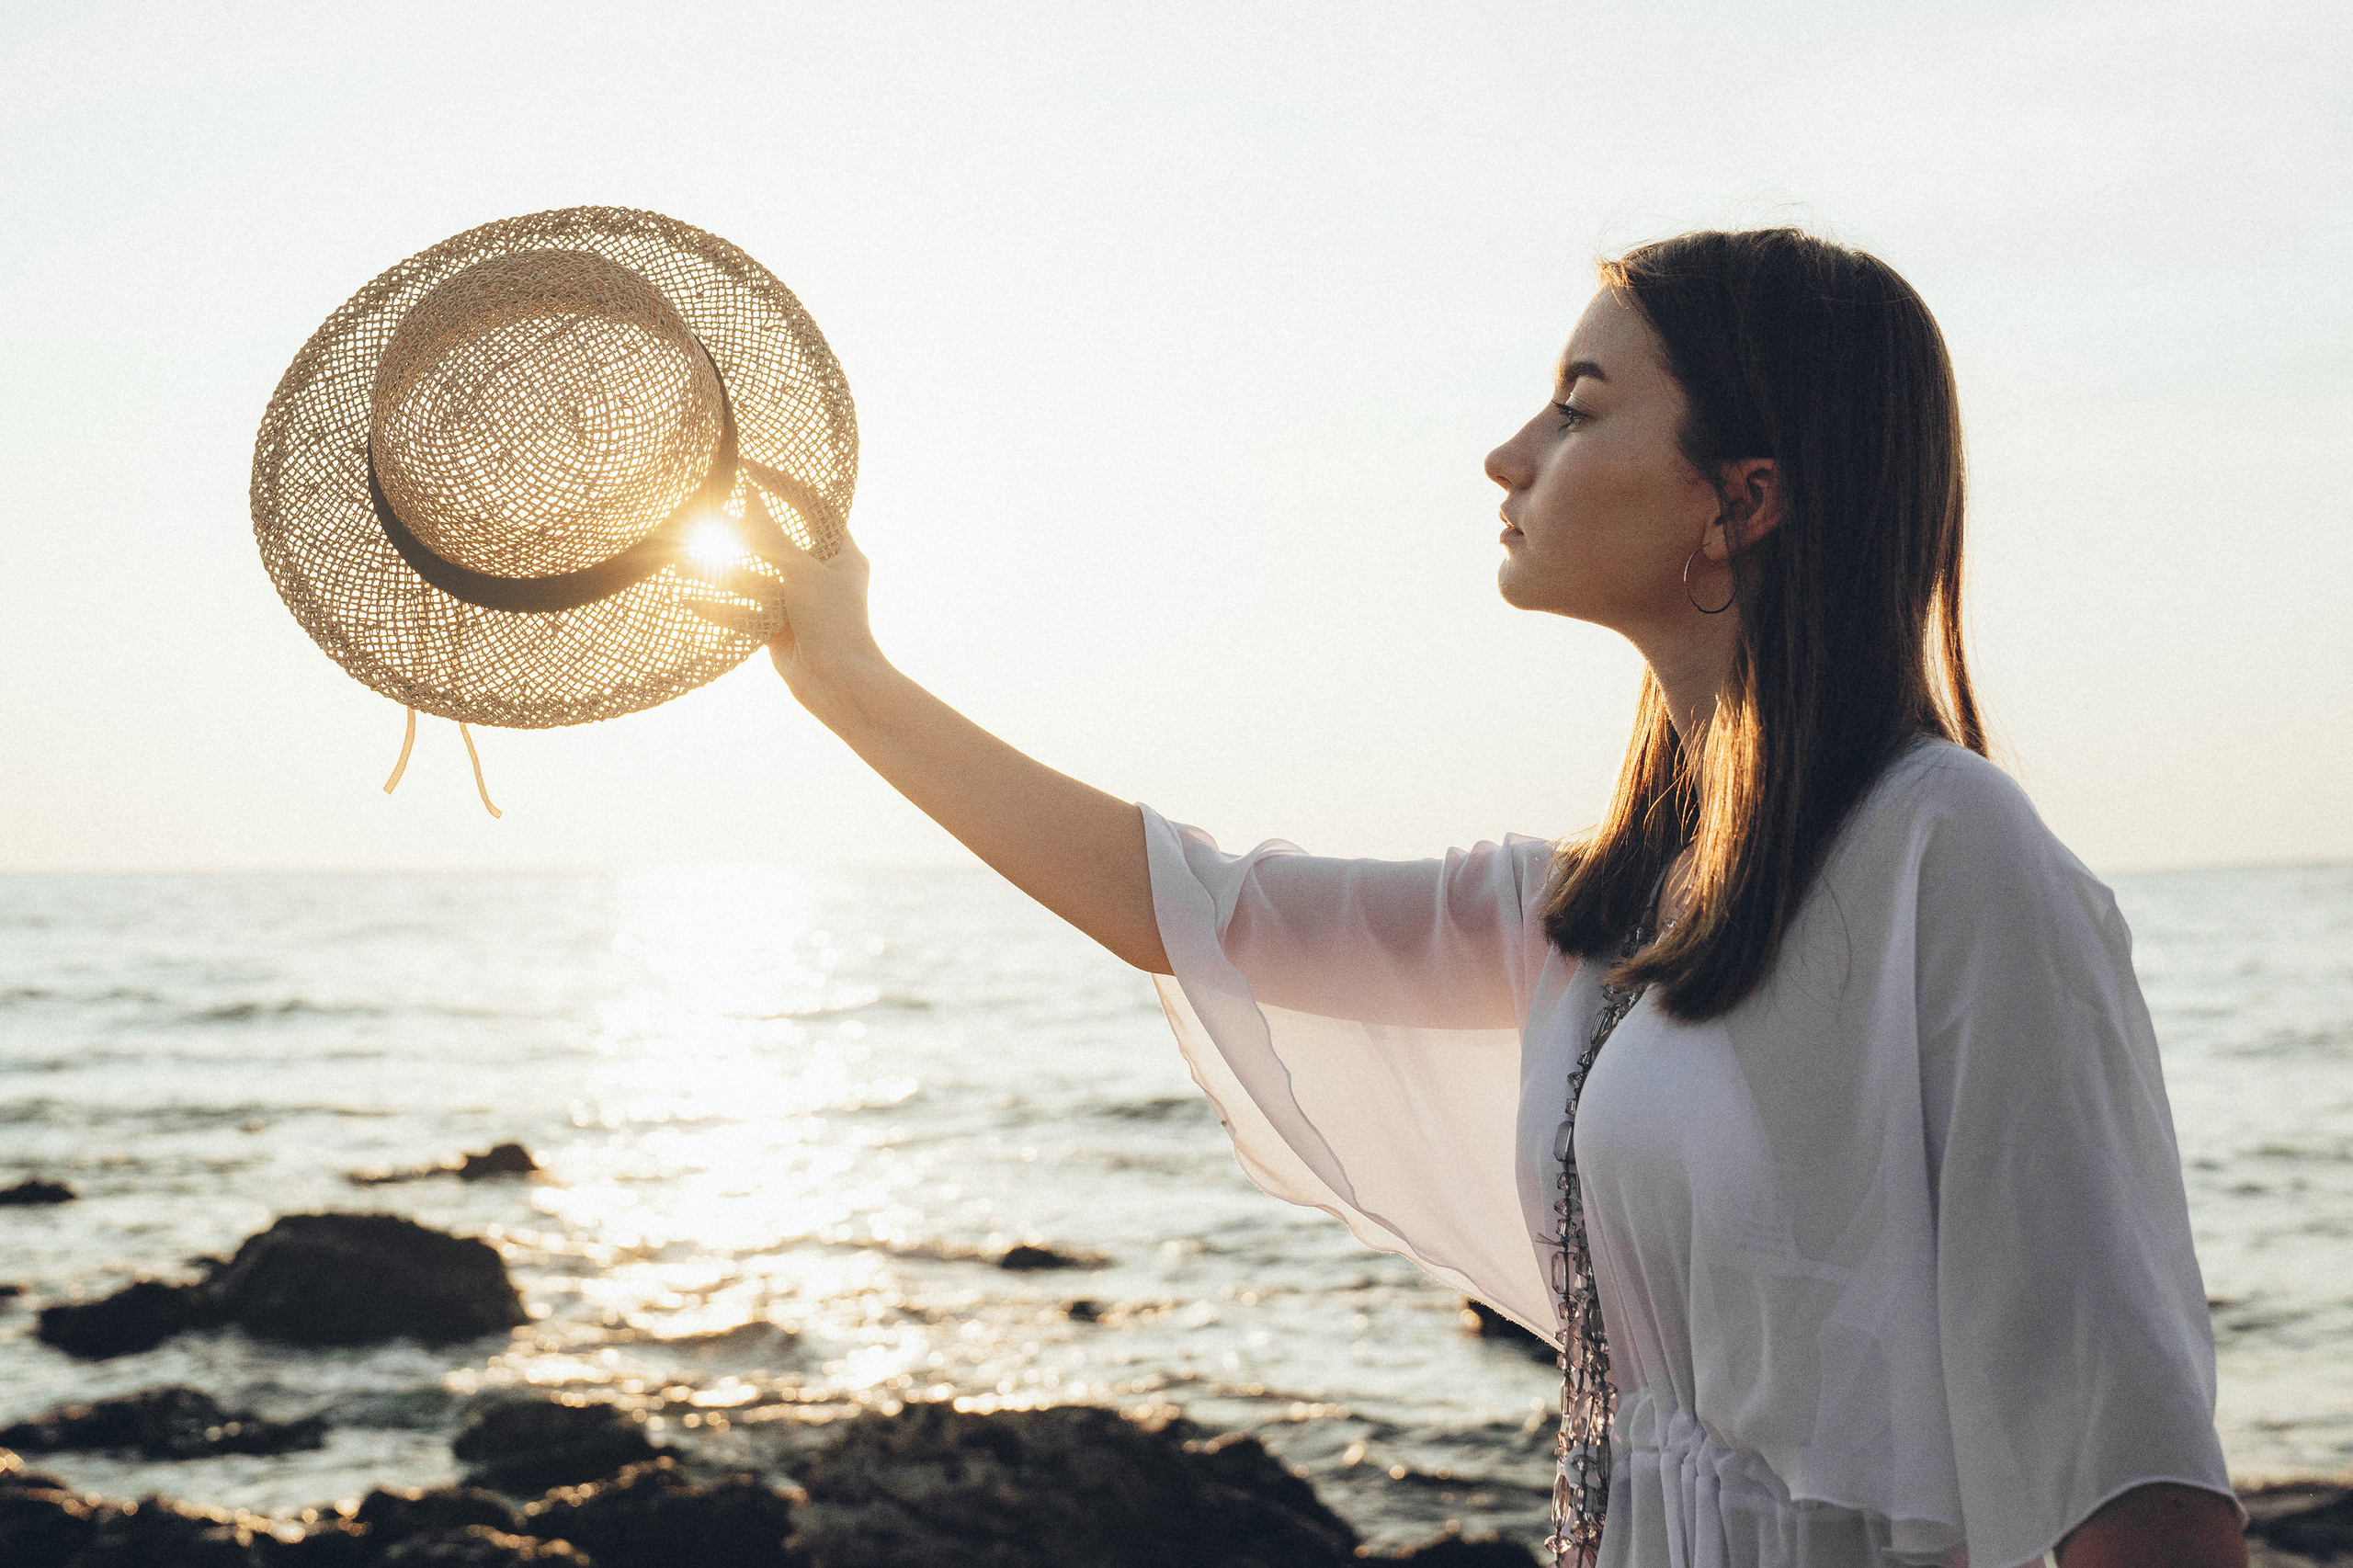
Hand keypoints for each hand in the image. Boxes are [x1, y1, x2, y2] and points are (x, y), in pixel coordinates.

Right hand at [682, 490, 886, 716]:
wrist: (840, 685)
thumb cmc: (834, 622)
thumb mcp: (802, 571)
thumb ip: (772, 537)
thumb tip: (751, 499)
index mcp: (840, 552)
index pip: (812, 504)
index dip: (781, 483)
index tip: (747, 468)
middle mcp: (819, 573)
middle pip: (774, 542)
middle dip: (738, 531)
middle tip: (703, 512)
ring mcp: (797, 602)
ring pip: (752, 578)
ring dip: (719, 571)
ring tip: (680, 559)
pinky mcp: (778, 627)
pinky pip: (743, 611)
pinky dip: (717, 607)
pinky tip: (685, 600)